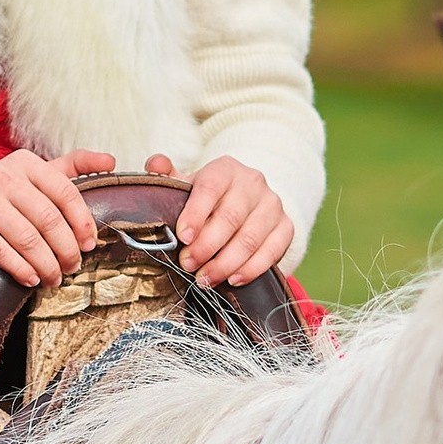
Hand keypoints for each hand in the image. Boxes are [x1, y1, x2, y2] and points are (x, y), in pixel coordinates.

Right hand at [0, 147, 100, 285]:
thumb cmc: (7, 203)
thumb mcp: (38, 180)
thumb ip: (74, 168)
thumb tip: (111, 161)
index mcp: (25, 162)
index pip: (65, 192)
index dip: (82, 223)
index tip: (89, 245)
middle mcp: (1, 175)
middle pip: (48, 219)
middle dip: (66, 249)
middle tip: (73, 267)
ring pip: (27, 239)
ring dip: (47, 265)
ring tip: (55, 278)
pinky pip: (3, 253)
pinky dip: (22, 270)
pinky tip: (32, 279)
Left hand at [142, 151, 292, 287]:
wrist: (248, 202)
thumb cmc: (209, 198)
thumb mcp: (188, 185)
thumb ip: (169, 176)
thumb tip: (156, 164)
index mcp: (225, 169)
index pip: (210, 188)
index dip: (196, 213)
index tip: (183, 237)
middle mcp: (253, 183)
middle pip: (230, 217)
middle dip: (206, 246)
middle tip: (187, 264)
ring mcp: (272, 205)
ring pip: (250, 238)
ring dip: (225, 263)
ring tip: (204, 279)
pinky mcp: (286, 227)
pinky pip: (271, 251)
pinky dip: (251, 269)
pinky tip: (232, 279)